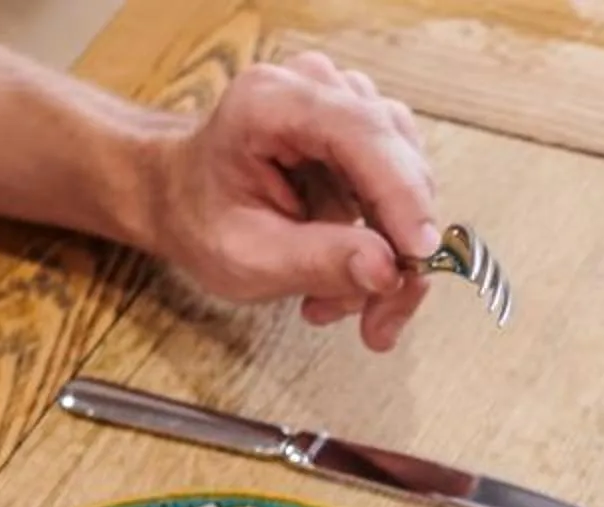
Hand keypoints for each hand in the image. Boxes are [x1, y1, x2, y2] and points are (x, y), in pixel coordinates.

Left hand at [135, 52, 439, 351]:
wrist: (183, 197)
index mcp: (271, 102)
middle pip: (397, 161)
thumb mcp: (246, 256)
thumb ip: (317, 261)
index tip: (420, 256)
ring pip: (411, 183)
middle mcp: (318, 89)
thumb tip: (388, 271)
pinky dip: (388, 248)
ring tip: (342, 301)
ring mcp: (347, 107)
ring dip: (392, 255)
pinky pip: (405, 195)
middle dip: (399, 247)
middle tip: (376, 320)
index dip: (401, 193)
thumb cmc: (201, 218)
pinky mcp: (367, 136)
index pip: (361, 132)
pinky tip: (351, 279)